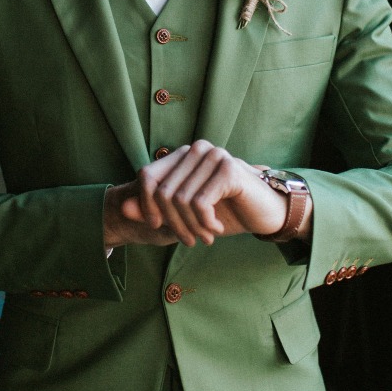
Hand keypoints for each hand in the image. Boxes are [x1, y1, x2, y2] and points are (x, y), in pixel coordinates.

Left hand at [103, 143, 292, 249]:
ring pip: (180, 200)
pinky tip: (216, 229)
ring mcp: (213, 156)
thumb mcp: (185, 215)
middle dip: (173, 223)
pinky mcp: (228, 169)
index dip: (145, 204)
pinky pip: (199, 203)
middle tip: (189, 241)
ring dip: (190, 227)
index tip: (157, 226)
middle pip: (162, 192)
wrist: (267, 213)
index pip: (147, 176)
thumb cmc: (227, 212)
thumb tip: (123, 209)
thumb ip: (155, 210)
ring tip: (205, 238)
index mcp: (183, 155)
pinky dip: (204, 223)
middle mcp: (196, 149)